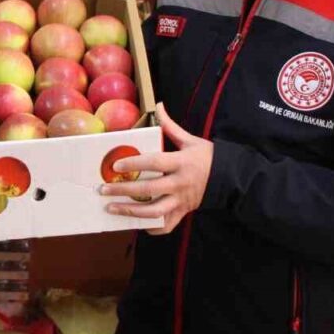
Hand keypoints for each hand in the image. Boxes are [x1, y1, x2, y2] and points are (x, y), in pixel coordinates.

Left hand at [98, 104, 213, 235]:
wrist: (230, 178)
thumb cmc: (207, 157)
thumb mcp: (190, 140)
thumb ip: (171, 126)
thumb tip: (158, 106)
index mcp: (181, 162)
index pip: (155, 163)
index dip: (135, 163)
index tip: (116, 165)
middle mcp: (180, 183)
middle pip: (149, 189)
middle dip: (123, 190)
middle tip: (103, 190)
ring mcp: (181, 200)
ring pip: (154, 212)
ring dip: (130, 212)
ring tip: (111, 208)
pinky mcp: (184, 212)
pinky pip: (166, 225)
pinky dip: (151, 227)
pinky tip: (136, 224)